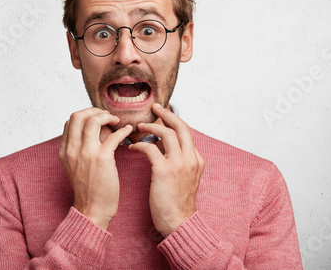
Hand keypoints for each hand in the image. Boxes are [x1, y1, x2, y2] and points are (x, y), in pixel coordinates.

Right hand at [59, 108, 132, 229]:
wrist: (92, 210)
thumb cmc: (89, 190)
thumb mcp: (76, 167)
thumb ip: (82, 148)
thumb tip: (99, 130)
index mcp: (65, 151)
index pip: (70, 121)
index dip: (85, 115)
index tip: (98, 118)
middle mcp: (72, 149)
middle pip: (78, 115)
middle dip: (94, 110)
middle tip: (107, 115)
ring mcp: (86, 153)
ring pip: (93, 120)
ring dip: (107, 116)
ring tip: (116, 121)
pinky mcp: (102, 158)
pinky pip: (113, 135)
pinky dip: (123, 130)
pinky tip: (128, 130)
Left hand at [129, 103, 204, 236]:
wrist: (179, 223)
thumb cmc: (177, 203)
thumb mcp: (185, 179)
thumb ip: (179, 161)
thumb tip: (163, 147)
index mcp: (197, 160)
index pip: (186, 132)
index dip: (174, 120)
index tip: (163, 114)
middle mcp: (191, 158)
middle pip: (181, 126)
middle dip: (167, 113)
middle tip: (155, 107)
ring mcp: (179, 164)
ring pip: (167, 133)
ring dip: (151, 126)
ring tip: (139, 126)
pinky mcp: (165, 171)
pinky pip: (150, 148)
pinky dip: (140, 144)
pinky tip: (133, 147)